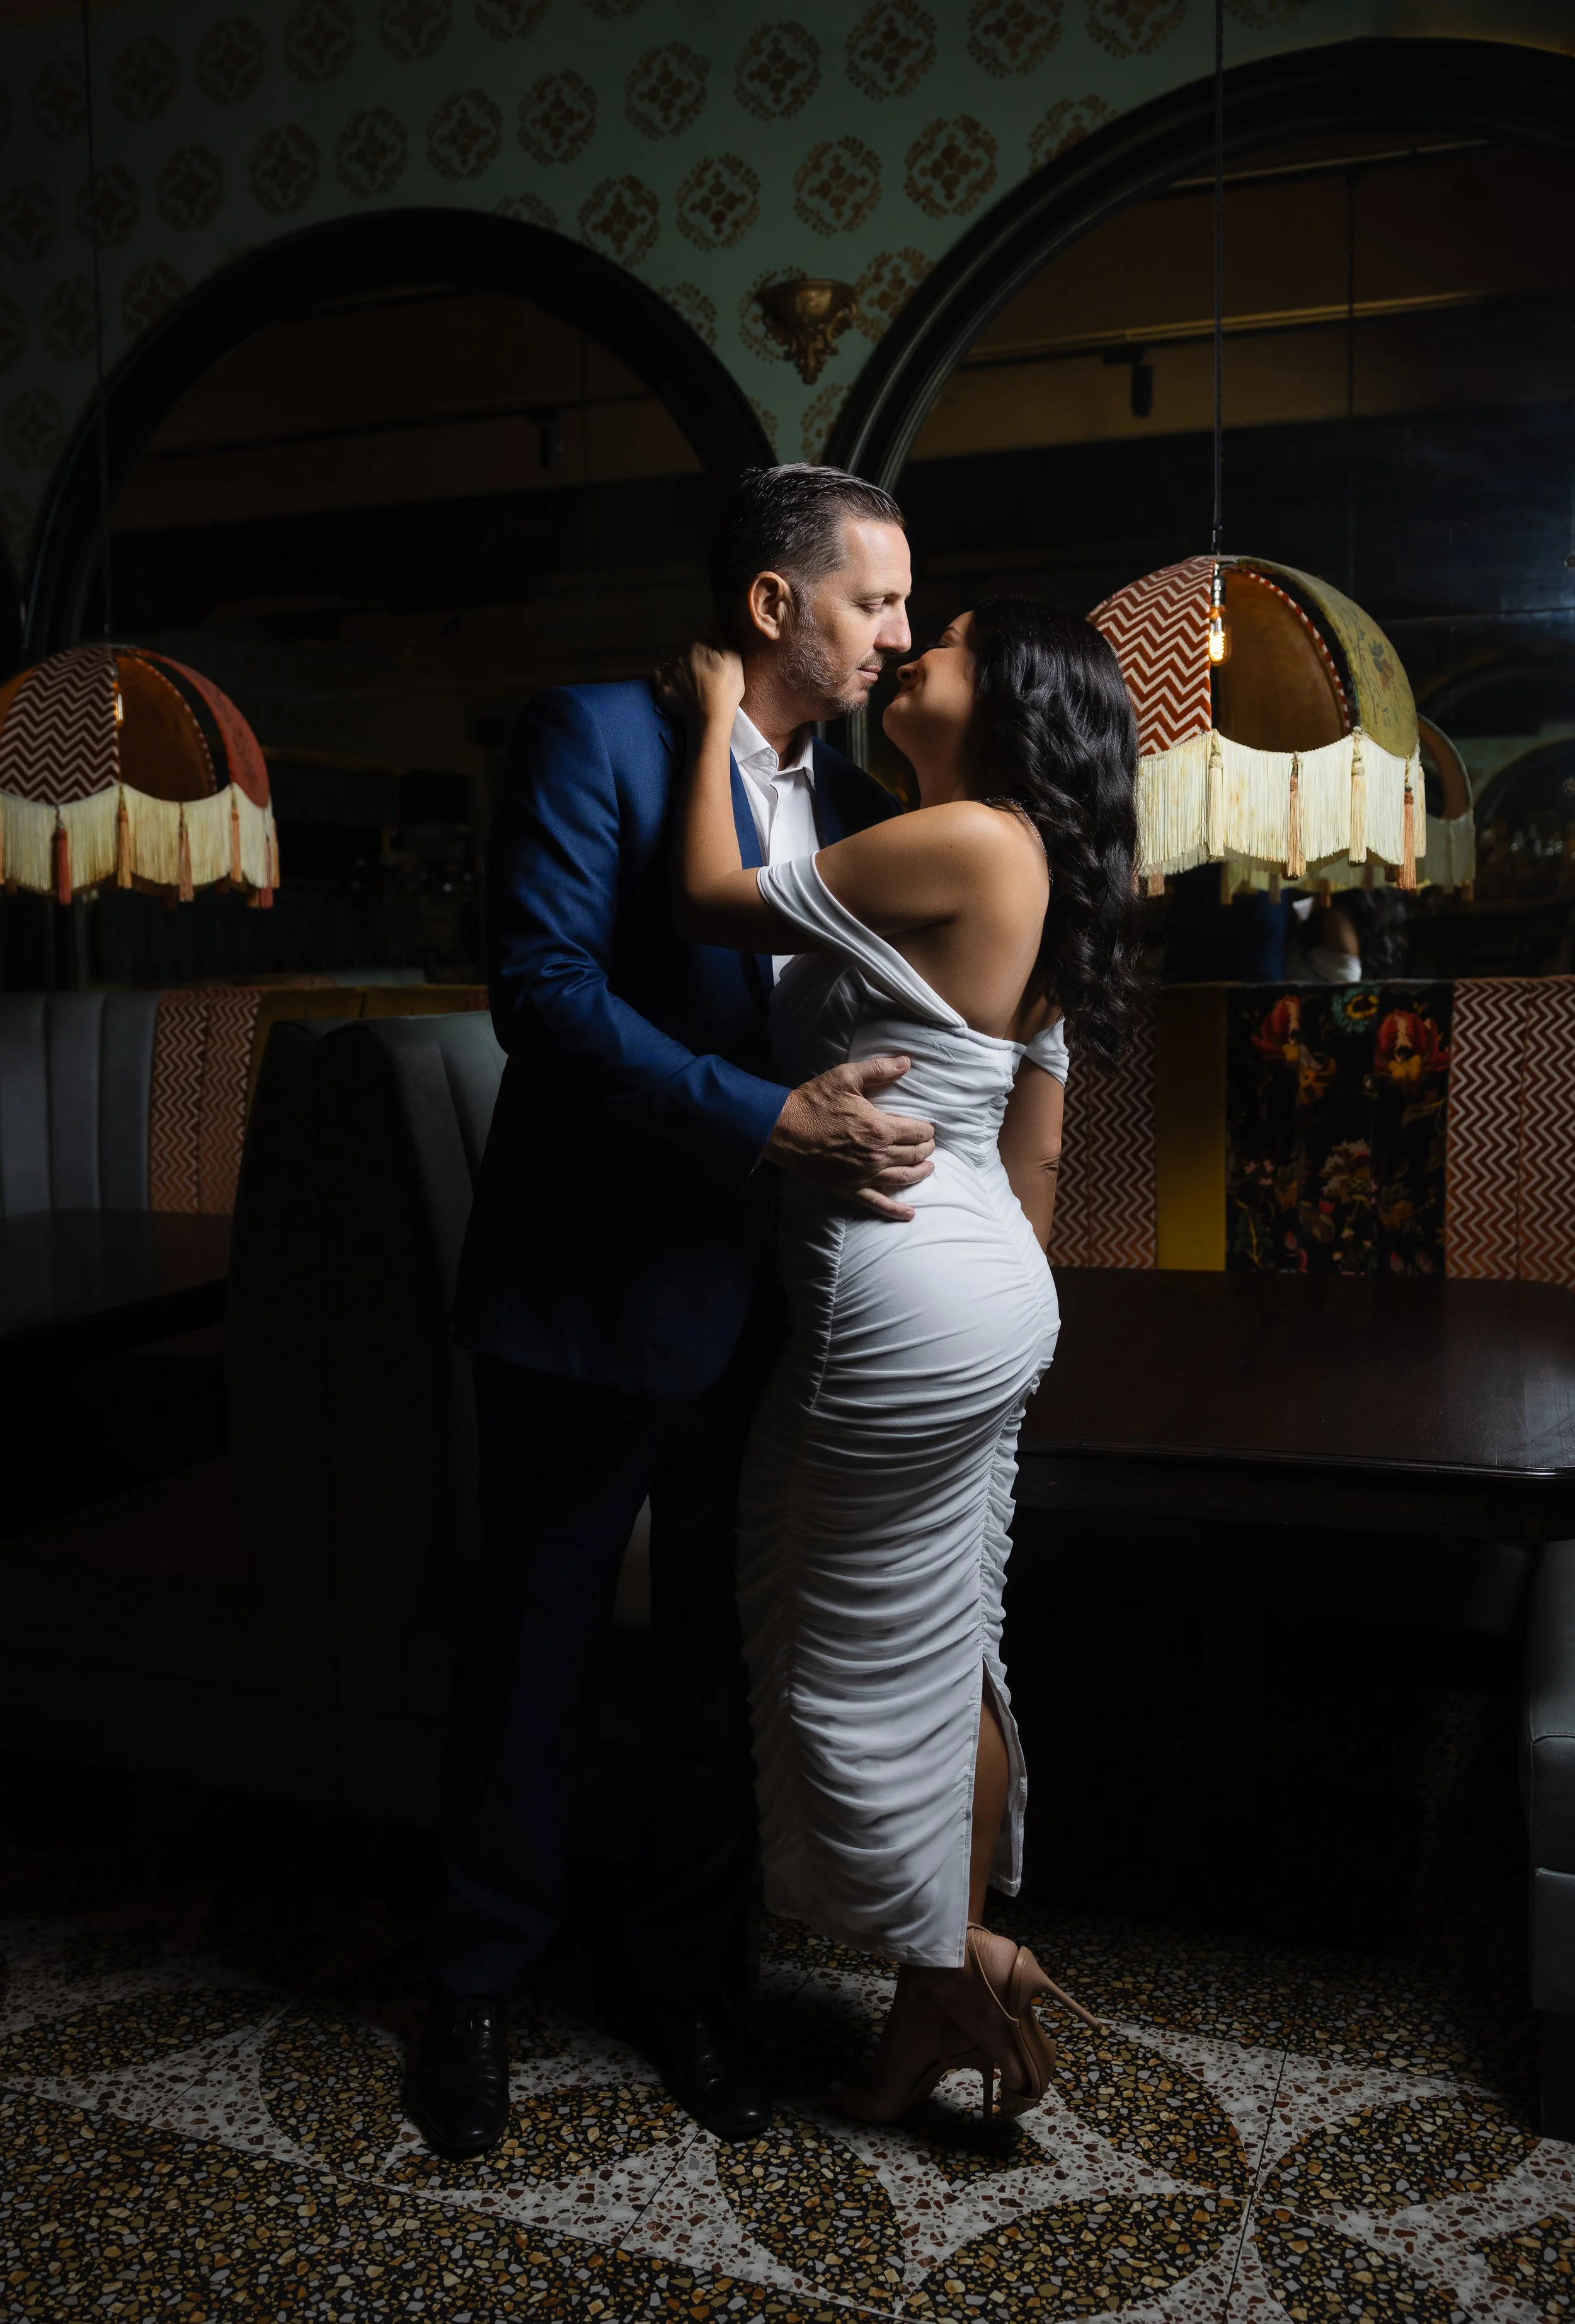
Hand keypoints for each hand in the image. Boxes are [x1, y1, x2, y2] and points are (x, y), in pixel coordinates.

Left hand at [657, 642, 745, 731]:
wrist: (710, 718)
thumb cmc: (727, 689)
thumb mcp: (734, 659)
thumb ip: (722, 636)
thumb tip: (715, 615)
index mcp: (698, 646)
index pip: (704, 643)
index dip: (711, 653)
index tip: (717, 666)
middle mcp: (680, 655)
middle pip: (689, 654)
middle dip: (696, 661)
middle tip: (707, 678)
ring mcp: (669, 671)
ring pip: (676, 664)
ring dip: (683, 670)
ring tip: (693, 686)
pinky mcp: (662, 686)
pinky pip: (659, 674)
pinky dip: (663, 675)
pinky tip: (672, 681)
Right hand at [766, 1056, 935, 1221]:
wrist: (783, 1129)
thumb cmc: (814, 1101)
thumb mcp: (846, 1077)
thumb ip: (879, 1069)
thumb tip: (906, 1062)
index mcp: (880, 1128)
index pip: (918, 1132)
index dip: (927, 1129)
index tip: (927, 1127)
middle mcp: (877, 1155)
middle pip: (915, 1154)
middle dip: (926, 1148)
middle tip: (928, 1143)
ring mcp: (865, 1175)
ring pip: (904, 1178)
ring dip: (921, 1172)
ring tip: (928, 1167)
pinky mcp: (850, 1188)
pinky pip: (878, 1203)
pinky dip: (896, 1211)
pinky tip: (910, 1214)